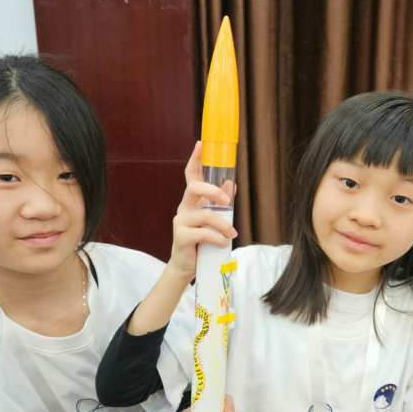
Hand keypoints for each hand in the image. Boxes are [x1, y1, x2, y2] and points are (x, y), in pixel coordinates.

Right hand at [167, 142, 236, 281]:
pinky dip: (217, 238)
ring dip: (223, 224)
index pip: (191, 176)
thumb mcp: (213, 221)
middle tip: (228, 201)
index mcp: (192, 202)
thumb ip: (220, 203)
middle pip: (193, 188)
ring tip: (232, 234)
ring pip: (204, 214)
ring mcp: (181, 222)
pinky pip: (203, 233)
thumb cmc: (201, 242)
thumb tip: (230, 183)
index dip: (195, 159)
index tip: (201, 144)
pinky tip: (224, 242)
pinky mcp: (181, 237)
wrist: (187, 267)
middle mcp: (184, 208)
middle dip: (212, 191)